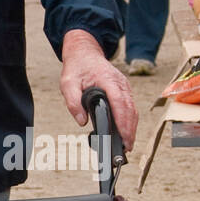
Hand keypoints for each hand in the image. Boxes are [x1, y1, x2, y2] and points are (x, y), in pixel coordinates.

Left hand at [59, 30, 137, 151]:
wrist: (85, 53)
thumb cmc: (77, 68)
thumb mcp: (67, 83)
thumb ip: (73, 102)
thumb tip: (82, 121)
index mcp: (107, 80)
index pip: (119, 103)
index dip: (123, 121)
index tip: (124, 136)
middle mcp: (120, 83)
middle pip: (130, 109)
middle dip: (130, 130)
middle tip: (127, 147)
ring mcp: (124, 86)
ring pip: (132, 109)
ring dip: (132, 127)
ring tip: (127, 144)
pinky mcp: (124, 90)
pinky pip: (130, 106)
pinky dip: (130, 120)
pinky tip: (126, 132)